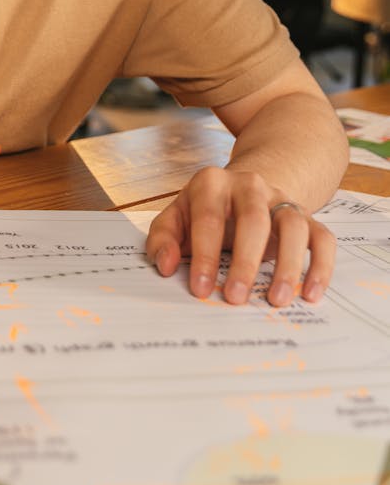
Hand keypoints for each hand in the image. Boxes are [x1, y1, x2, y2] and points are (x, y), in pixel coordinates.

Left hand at [145, 166, 335, 306]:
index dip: (204, 255)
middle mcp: (250, 185)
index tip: (201, 290)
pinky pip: (322, 237)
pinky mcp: (306, 216)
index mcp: (212, 183)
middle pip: (253, 219)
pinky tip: (310, 293)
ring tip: (276, 300)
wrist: (241, 190)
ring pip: (293, 225)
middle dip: (244, 261)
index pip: (208, 218)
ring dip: (287, 264)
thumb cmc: (203, 213)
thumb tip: (166, 266)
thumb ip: (163, 240)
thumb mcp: (176, 219)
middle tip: (235, 298)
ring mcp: (281, 199)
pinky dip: (321, 265)